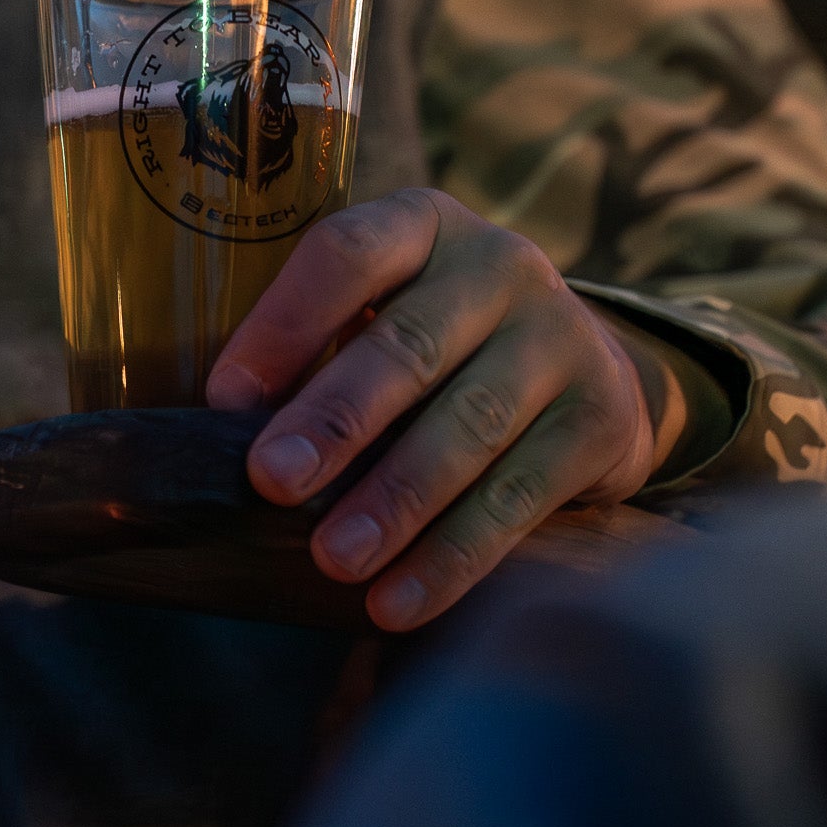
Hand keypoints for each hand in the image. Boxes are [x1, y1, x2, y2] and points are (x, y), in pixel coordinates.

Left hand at [206, 188, 656, 631]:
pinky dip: (452, 556)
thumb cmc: (437, 344)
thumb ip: (315, 351)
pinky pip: (518, 498)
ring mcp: (561, 337)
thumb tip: (224, 428)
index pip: (347, 254)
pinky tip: (399, 601)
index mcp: (422, 225)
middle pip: (407, 346)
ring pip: (467, 426)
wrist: (587, 368)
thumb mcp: (382, 312)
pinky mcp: (601, 419)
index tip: (225, 397)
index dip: (283, 323)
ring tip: (334, 558)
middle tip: (272, 481)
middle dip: (334, 419)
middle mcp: (500, 265)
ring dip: (394, 501)